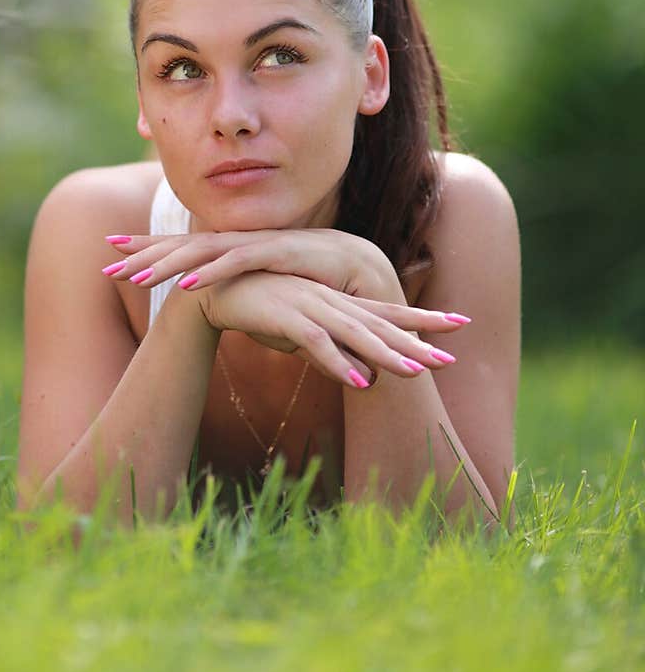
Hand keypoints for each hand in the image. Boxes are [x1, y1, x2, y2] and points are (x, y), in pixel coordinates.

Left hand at [102, 226, 395, 300]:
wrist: (368, 280)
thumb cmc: (319, 292)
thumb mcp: (268, 299)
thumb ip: (241, 300)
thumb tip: (216, 313)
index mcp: (237, 252)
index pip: (185, 246)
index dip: (149, 247)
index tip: (113, 250)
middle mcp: (244, 242)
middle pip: (185, 243)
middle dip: (145, 250)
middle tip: (108, 260)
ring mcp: (262, 244)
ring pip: (205, 250)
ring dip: (169, 262)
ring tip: (135, 276)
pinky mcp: (282, 252)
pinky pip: (239, 262)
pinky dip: (212, 272)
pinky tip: (185, 283)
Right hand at [174, 268, 460, 387]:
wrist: (211, 292)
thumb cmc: (258, 312)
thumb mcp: (302, 335)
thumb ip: (334, 350)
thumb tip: (363, 373)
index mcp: (336, 305)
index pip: (388, 314)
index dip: (423, 320)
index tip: (460, 323)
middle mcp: (329, 302)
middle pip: (381, 325)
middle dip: (418, 341)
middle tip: (451, 357)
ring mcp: (309, 305)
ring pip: (355, 333)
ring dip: (386, 354)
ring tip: (415, 373)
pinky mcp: (285, 314)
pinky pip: (317, 340)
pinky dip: (338, 360)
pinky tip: (358, 380)